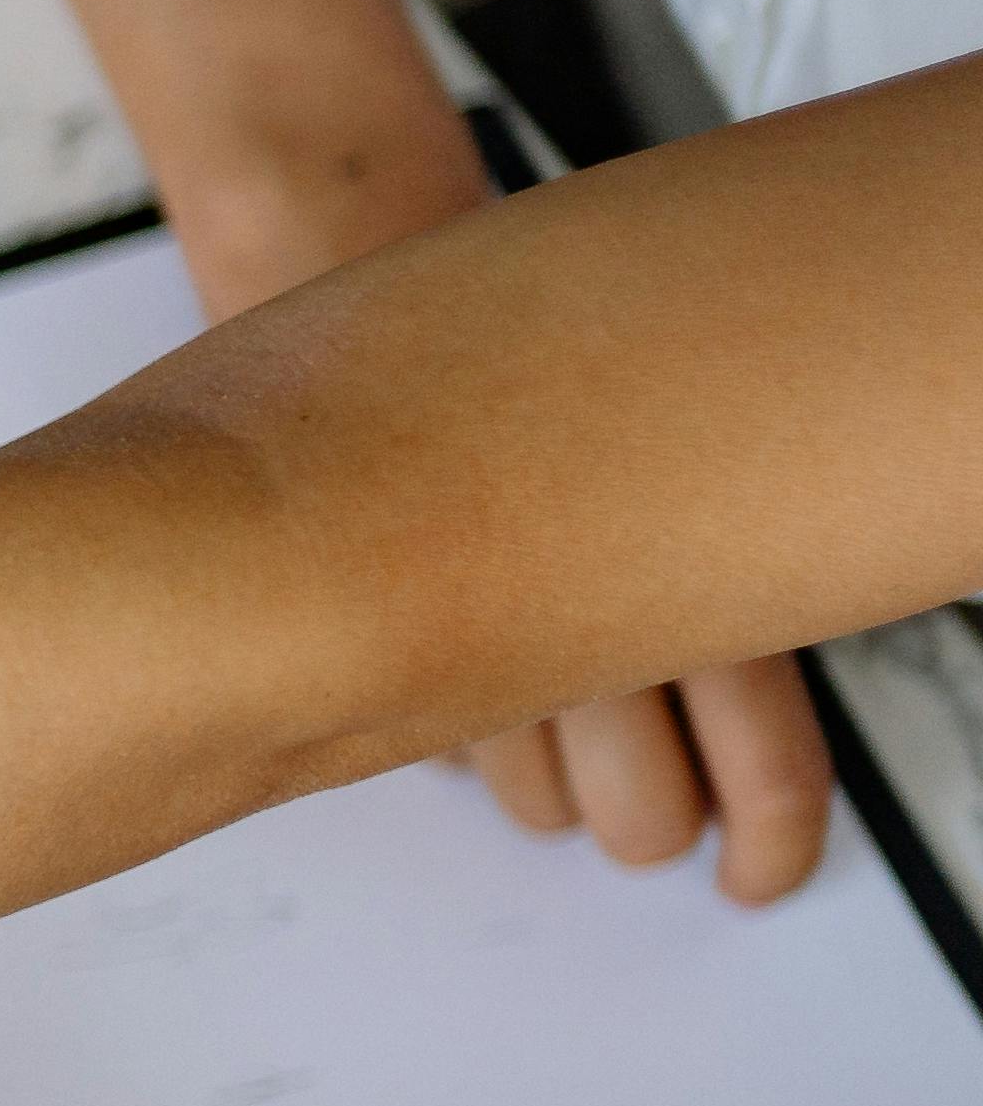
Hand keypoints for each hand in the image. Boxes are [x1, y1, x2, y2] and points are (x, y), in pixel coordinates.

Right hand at [177, 138, 829, 905]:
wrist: (330, 241)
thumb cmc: (488, 292)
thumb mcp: (649, 405)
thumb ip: (693, 519)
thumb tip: (737, 606)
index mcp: (678, 573)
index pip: (765, 761)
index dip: (775, 834)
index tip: (766, 863)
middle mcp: (572, 633)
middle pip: (638, 813)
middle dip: (647, 822)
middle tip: (660, 814)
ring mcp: (458, 655)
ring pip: (534, 802)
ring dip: (551, 792)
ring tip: (561, 760)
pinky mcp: (362, 653)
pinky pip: (436, 747)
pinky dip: (458, 733)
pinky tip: (463, 686)